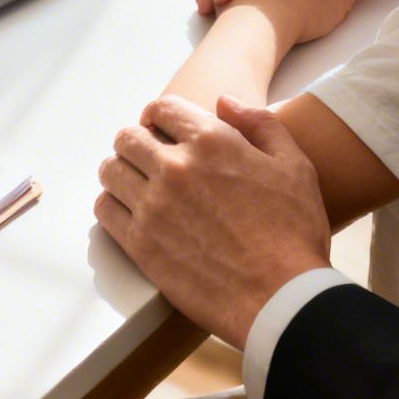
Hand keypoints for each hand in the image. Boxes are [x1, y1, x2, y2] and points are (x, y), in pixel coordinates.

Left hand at [96, 95, 332, 348]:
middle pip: (127, 137)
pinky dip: (112, 204)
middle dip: (137, 141)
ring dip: (121, 171)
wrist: (281, 297)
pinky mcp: (140, 244)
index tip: (161, 129)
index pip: (161, 108)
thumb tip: (223, 101)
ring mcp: (153, 206)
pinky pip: (104, 209)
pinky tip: (130, 211)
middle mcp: (175, 168)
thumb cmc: (294, 232)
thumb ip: (260, 124)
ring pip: (110, 171)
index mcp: (212, 141)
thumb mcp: (294, 165)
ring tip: (137, 184)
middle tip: (149, 158)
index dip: (159, 115)